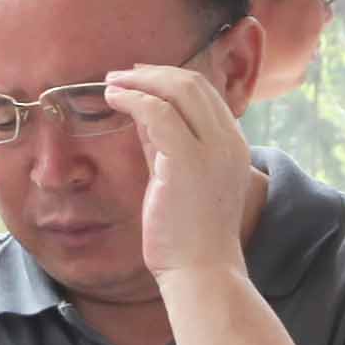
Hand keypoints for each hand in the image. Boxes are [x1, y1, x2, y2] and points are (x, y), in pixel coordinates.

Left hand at [101, 64, 256, 287]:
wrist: (202, 272)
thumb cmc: (190, 235)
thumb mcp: (180, 179)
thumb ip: (166, 146)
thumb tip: (142, 115)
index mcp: (233, 146)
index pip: (205, 94)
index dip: (170, 79)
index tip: (141, 78)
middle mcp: (228, 141)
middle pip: (193, 84)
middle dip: (153, 73)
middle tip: (122, 75)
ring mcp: (212, 149)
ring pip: (178, 90)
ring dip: (139, 80)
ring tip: (112, 83)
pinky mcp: (187, 160)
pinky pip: (157, 112)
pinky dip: (132, 98)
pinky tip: (113, 99)